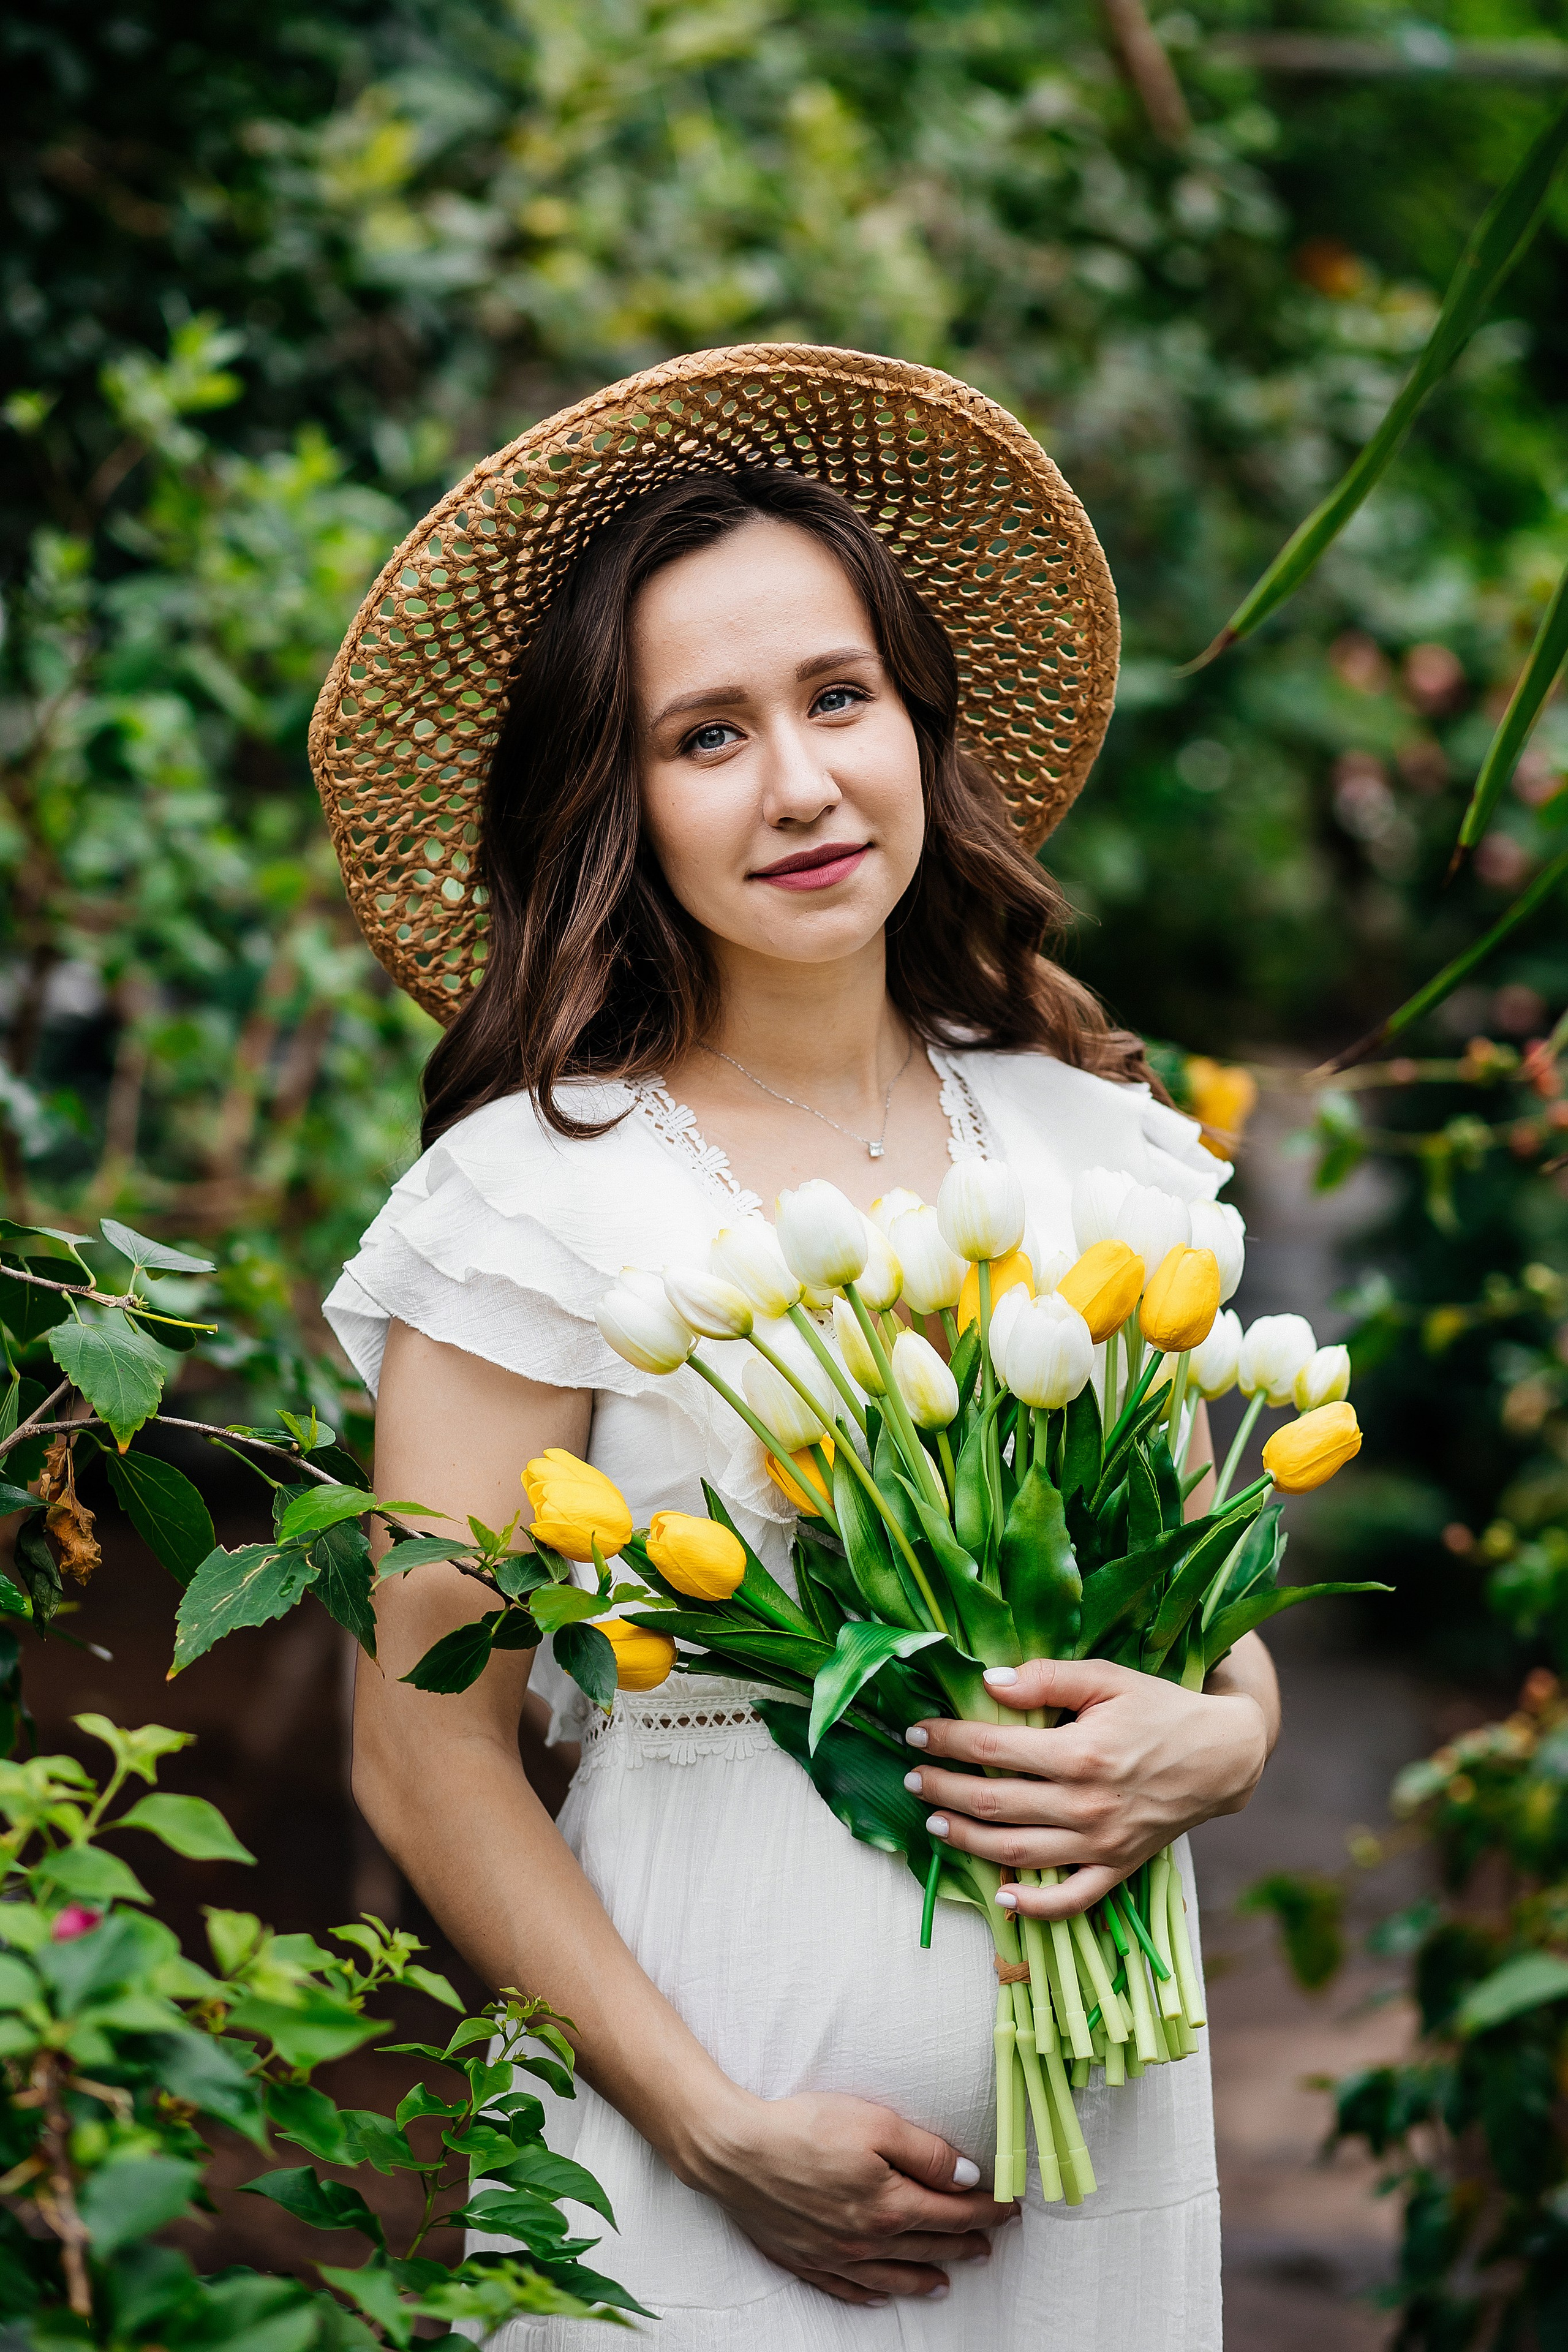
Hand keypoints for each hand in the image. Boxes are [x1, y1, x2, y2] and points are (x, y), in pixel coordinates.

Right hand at [678, 2083, 1014, 2305]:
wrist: (735, 2152)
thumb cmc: (804, 2128)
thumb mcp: (875, 2123)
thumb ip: (926, 2153)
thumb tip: (969, 2177)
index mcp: (890, 2205)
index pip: (952, 2212)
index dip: (987, 2211)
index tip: (1010, 2209)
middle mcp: (867, 2240)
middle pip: (928, 2246)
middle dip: (964, 2244)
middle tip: (989, 2245)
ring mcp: (835, 2256)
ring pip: (893, 2277)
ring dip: (926, 2279)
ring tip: (947, 2282)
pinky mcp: (804, 2260)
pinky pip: (847, 2290)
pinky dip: (871, 2295)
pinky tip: (881, 2296)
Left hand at [903, 1654, 1272, 1919]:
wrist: (1223, 1756)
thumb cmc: (1160, 1708)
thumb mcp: (1107, 1678)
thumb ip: (1046, 1679)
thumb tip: (988, 1682)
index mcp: (1080, 1753)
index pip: (992, 1750)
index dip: (947, 1741)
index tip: (916, 1733)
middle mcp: (1087, 1805)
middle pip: (995, 1805)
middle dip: (943, 1792)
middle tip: (912, 1779)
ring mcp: (1103, 1843)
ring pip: (1018, 1853)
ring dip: (968, 1843)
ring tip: (933, 1825)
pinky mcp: (1119, 1867)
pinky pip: (1071, 1898)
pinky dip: (1034, 1905)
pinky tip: (1001, 1896)